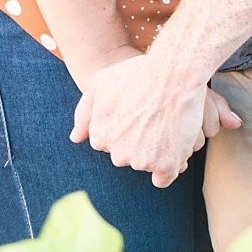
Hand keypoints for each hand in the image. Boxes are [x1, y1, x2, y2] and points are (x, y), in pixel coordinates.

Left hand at [70, 51, 237, 187]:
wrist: (174, 73)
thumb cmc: (140, 72)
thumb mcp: (101, 83)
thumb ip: (84, 113)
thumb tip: (75, 138)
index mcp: (100, 137)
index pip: (113, 144)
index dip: (129, 130)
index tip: (141, 115)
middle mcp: (117, 153)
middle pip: (130, 156)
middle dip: (141, 143)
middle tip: (158, 119)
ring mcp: (141, 161)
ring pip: (148, 165)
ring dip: (158, 153)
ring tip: (171, 125)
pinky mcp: (165, 165)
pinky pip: (164, 178)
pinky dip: (170, 166)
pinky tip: (176, 148)